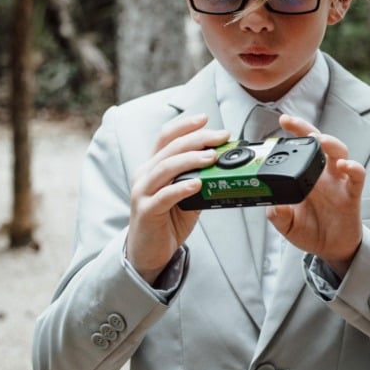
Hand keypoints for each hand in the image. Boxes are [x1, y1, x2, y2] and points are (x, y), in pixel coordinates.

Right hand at [127, 113, 229, 283]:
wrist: (149, 251)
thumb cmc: (168, 220)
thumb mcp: (186, 194)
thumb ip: (199, 177)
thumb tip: (226, 163)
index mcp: (153, 166)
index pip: (166, 137)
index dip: (185, 126)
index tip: (205, 118)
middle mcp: (144, 175)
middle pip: (170, 149)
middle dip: (197, 139)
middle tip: (221, 137)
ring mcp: (142, 192)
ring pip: (166, 168)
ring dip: (191, 159)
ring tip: (213, 157)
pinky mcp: (146, 211)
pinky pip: (164, 196)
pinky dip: (182, 187)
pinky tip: (197, 183)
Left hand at [267, 114, 366, 275]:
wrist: (331, 249)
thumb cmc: (310, 231)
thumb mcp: (286, 225)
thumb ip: (277, 214)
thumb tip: (272, 205)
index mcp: (306, 176)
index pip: (301, 148)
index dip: (294, 132)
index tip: (282, 121)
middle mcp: (323, 174)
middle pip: (319, 142)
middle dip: (307, 129)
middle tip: (293, 123)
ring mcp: (338, 182)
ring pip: (340, 152)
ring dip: (331, 143)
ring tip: (321, 140)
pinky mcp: (352, 194)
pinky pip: (356, 176)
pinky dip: (353, 167)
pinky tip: (344, 165)